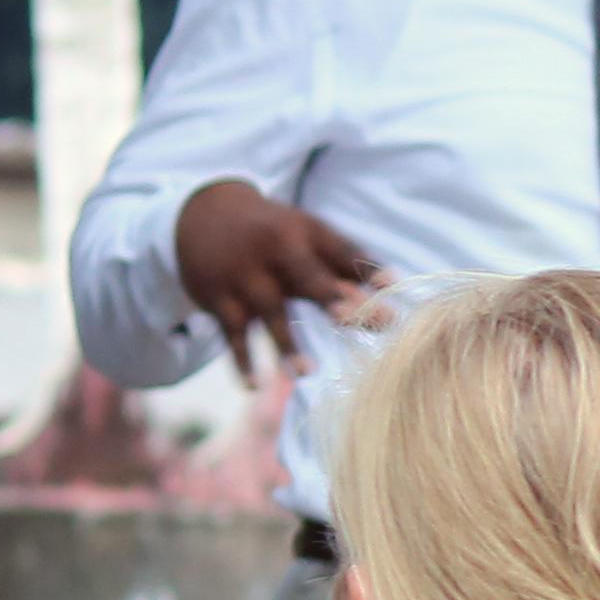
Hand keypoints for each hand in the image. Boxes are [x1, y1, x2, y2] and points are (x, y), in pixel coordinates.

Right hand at [173, 180, 389, 377]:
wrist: (204, 213)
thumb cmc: (275, 232)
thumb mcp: (307, 234)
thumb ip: (348, 262)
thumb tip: (395, 285)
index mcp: (305, 235)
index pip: (342, 254)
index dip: (367, 270)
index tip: (392, 286)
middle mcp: (275, 253)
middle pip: (308, 279)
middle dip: (331, 298)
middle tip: (353, 319)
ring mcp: (245, 276)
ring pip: (269, 312)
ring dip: (286, 343)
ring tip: (307, 373)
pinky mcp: (219, 299)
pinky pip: (232, 334)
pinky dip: (241, 360)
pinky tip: (253, 386)